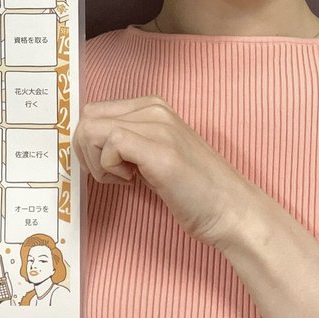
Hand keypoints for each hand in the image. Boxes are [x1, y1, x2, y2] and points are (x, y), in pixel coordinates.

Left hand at [73, 96, 248, 250]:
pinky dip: (109, 169)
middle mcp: (154, 109)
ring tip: (124, 178)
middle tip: (110, 175)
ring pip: (93, 128)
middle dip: (87, 151)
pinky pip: (111, 144)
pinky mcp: (160, 151)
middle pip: (88, 117)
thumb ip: (127, 143)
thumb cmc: (193, 191)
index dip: (89, 143)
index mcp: (153, 107)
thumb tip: (88, 145)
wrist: (231, 210)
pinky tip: (132, 182)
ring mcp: (159, 127)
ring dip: (98, 162)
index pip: (95, 111)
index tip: (108, 167)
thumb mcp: (153, 155)